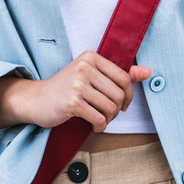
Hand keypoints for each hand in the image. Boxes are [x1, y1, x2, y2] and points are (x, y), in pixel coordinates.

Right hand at [23, 50, 151, 131]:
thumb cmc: (66, 88)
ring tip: (100, 120)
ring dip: (108, 119)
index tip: (123, 104)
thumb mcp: (91, 75)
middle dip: (117, 110)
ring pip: (110, 108)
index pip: (124, 77)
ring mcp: (77, 84)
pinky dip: (100, 126)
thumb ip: (119, 74)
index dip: (129, 95)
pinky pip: (99, 119)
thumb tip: (148, 71)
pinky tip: (94, 126)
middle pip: (118, 94)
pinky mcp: (72, 102)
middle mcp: (84, 67)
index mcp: (91, 57)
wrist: (36, 99)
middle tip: (108, 115)